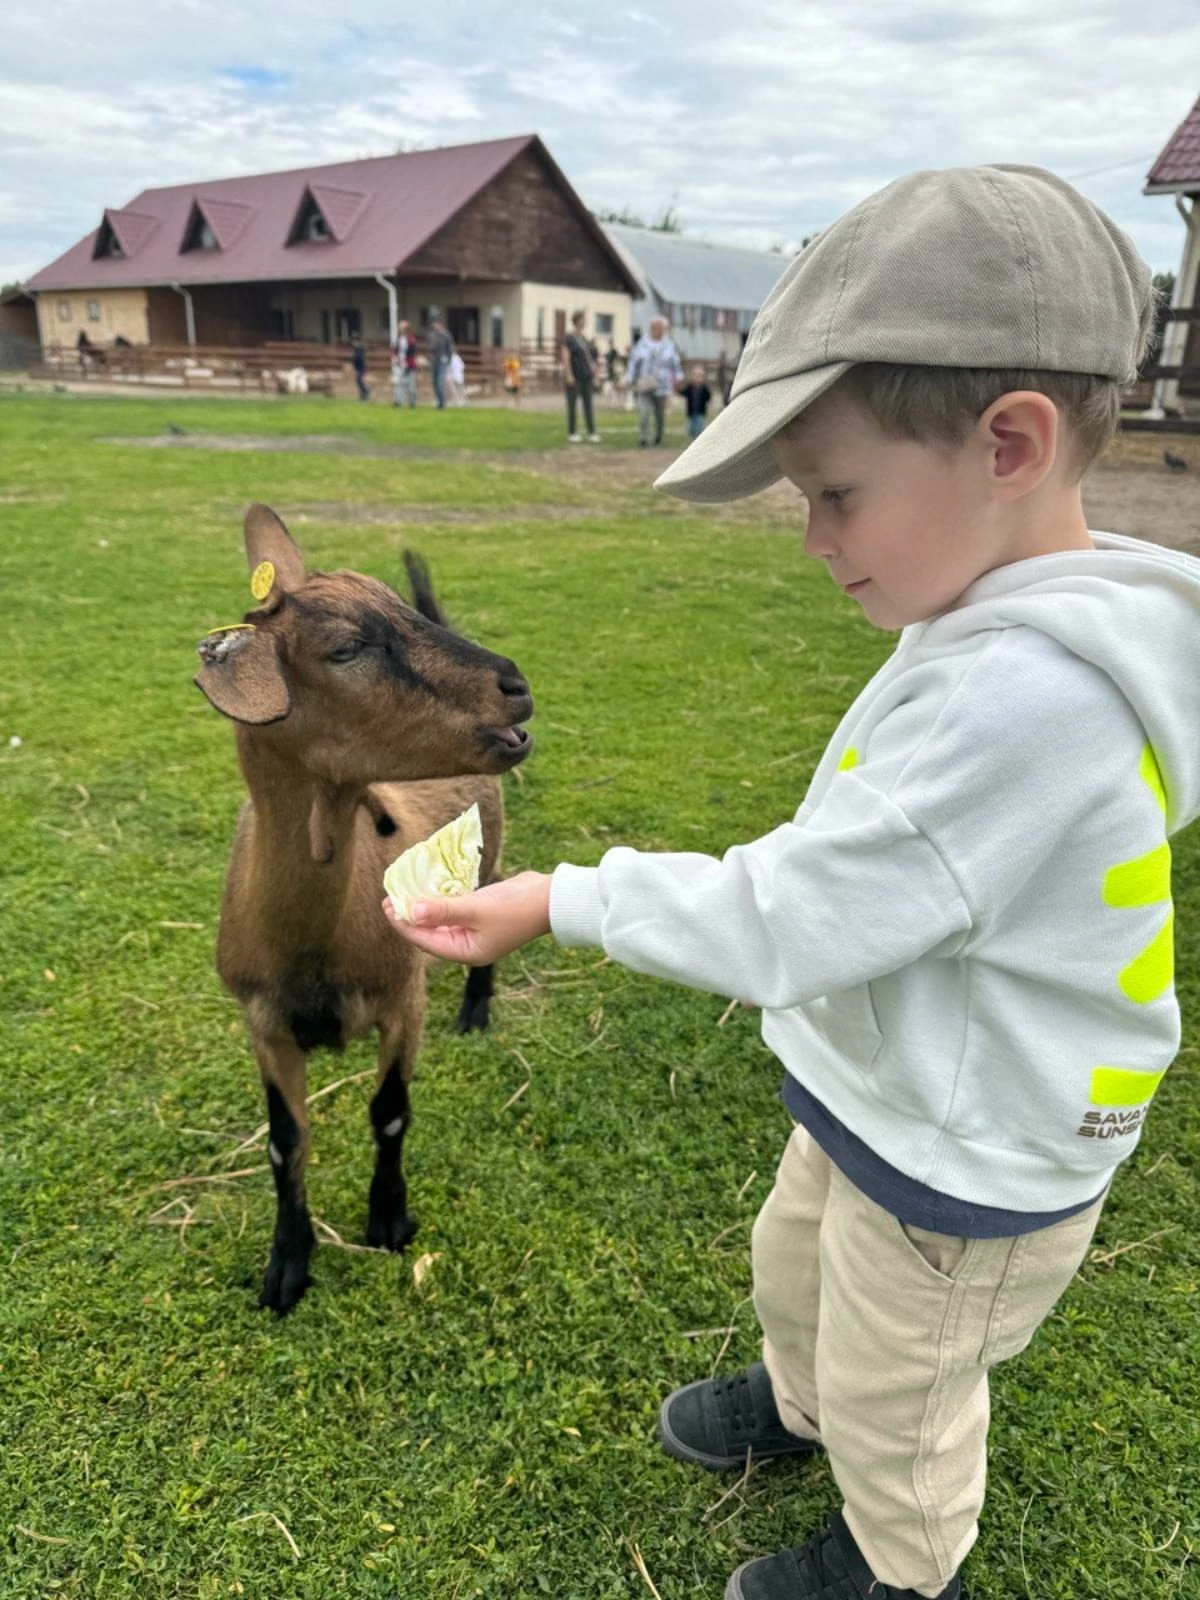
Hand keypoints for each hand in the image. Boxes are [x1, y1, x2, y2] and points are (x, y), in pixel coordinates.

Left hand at [381, 871, 551, 965]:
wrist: (551, 899)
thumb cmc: (516, 909)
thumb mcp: (476, 909)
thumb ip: (442, 909)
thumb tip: (410, 910)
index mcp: (466, 952)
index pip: (425, 940)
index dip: (403, 923)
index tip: (387, 905)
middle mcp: (468, 944)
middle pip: (430, 931)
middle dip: (410, 914)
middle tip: (389, 896)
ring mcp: (475, 929)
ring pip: (440, 919)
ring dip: (424, 905)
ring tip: (404, 889)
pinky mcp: (481, 913)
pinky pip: (453, 907)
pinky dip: (440, 898)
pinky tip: (428, 885)